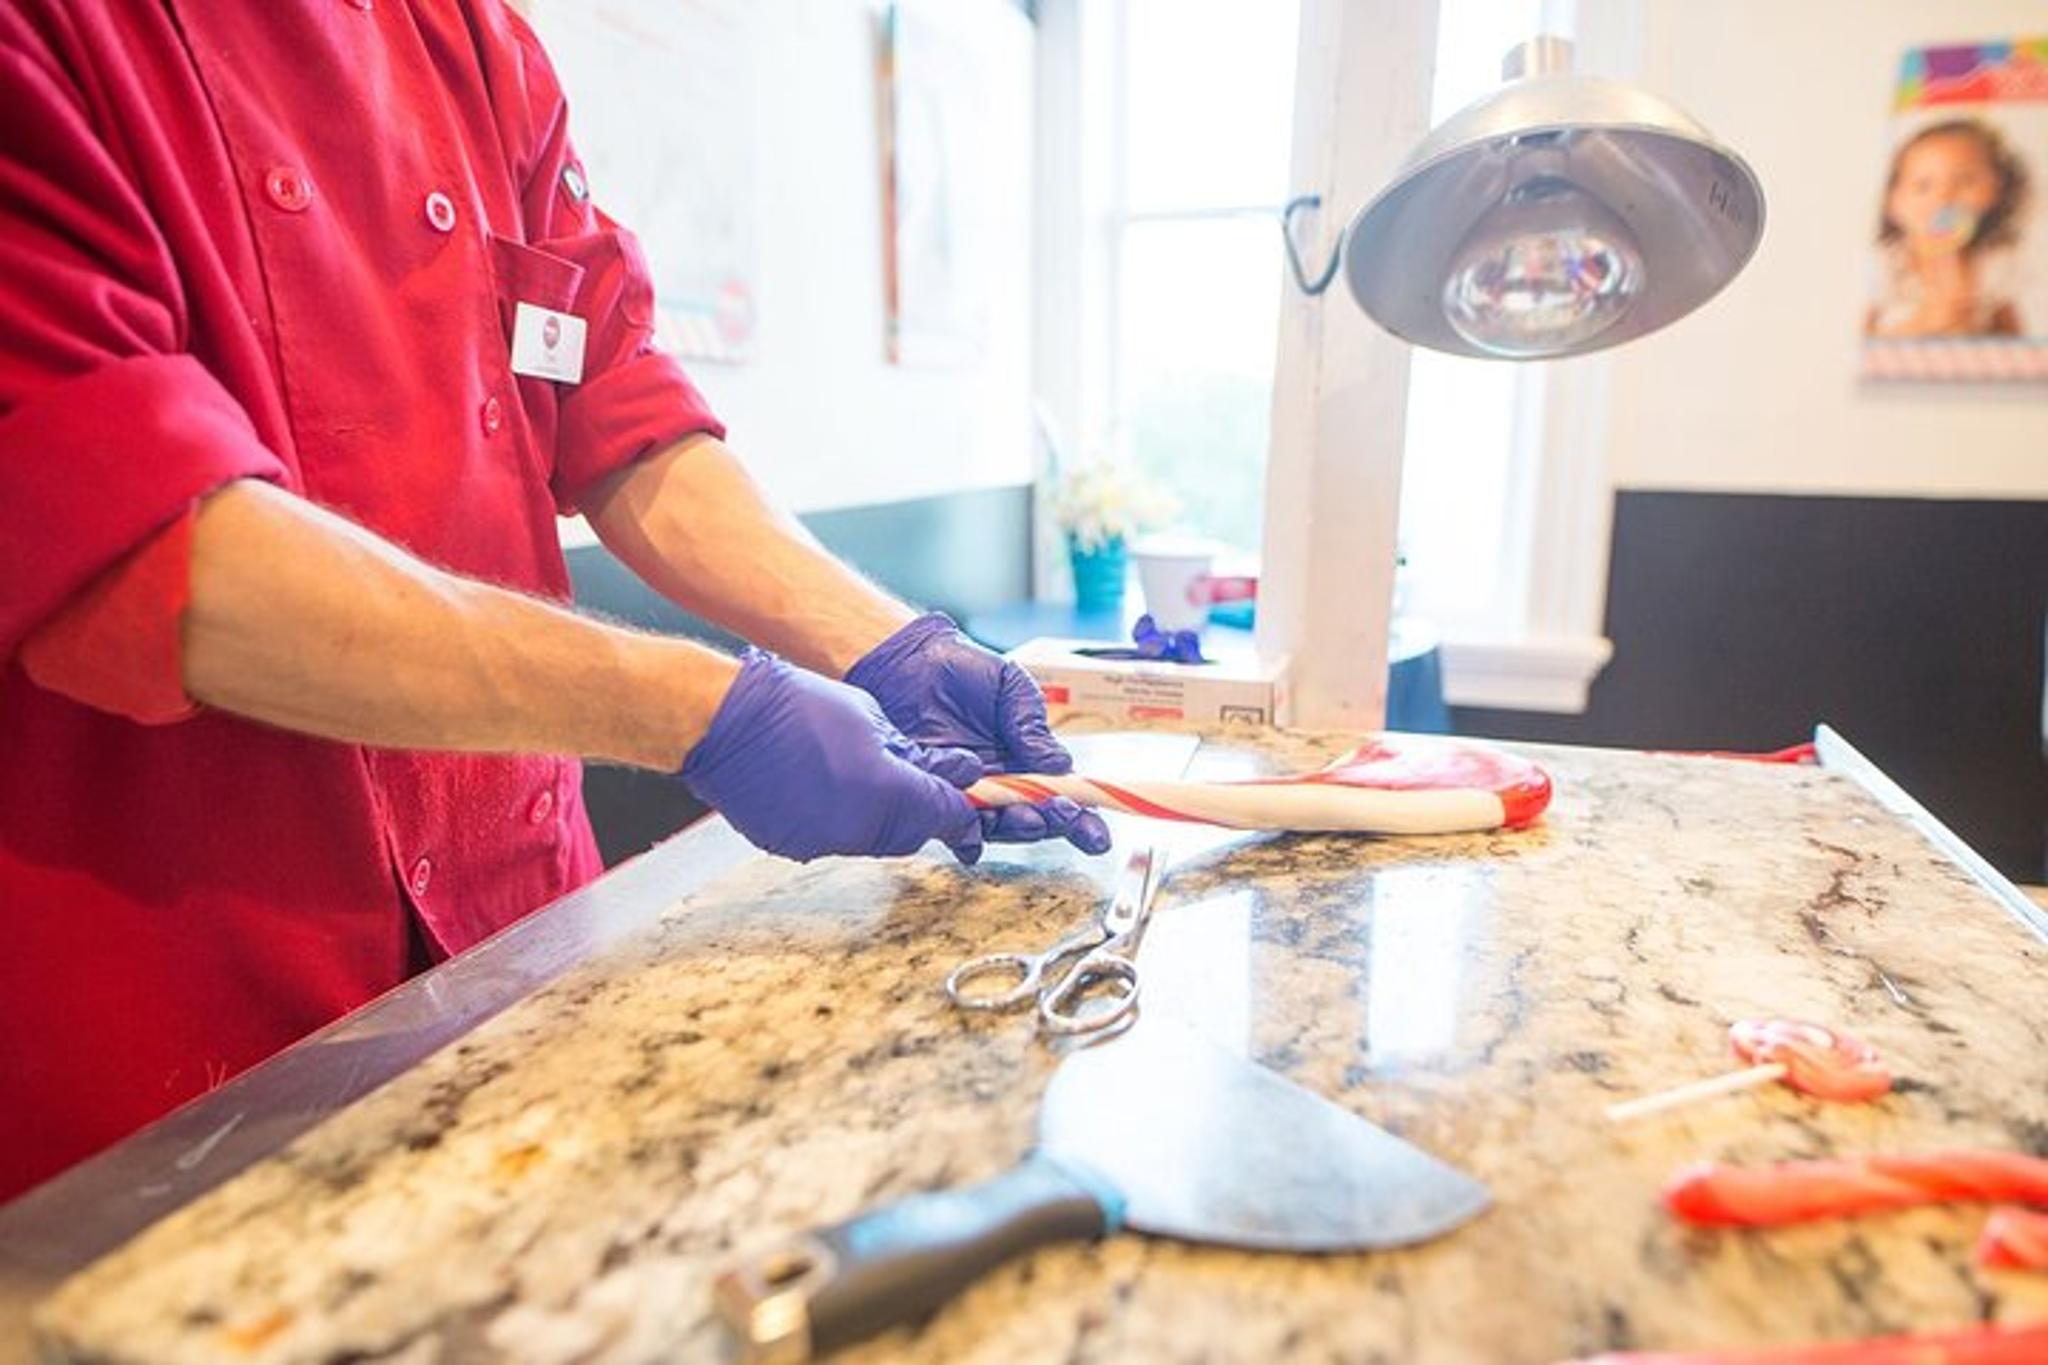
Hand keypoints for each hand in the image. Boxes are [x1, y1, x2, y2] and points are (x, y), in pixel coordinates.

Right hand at [680, 650, 984, 862]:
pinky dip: (844, 819)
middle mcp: (858, 830)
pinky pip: (835, 839)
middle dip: (927, 813)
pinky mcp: (792, 846)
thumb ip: (916, 754)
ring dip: (885, 816)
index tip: (976, 805)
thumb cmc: (796, 705)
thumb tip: (955, 772)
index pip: (947, 816)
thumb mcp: (871, 717)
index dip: (967, 812)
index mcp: (885, 792)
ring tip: (870, 778)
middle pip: (913, 834)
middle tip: (928, 785)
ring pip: (875, 840)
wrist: (723, 721)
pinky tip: (830, 788)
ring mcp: (822, 843)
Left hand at [846, 613, 1112, 854]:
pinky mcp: (933, 796)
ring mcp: (968, 793)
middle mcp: (1001, 783)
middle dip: (1054, 823)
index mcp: (1027, 760)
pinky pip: (952, 826)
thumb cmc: (963, 669)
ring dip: (1018, 828)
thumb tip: (1061, 765)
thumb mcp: (1010, 687)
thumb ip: (1032, 724)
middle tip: (1062, 812)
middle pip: (1036, 819)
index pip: (1062, 797)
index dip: (1083, 821)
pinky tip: (974, 838)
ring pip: (999, 827)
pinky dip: (965, 837)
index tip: (1097, 836)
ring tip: (1029, 816)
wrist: (908, 661)